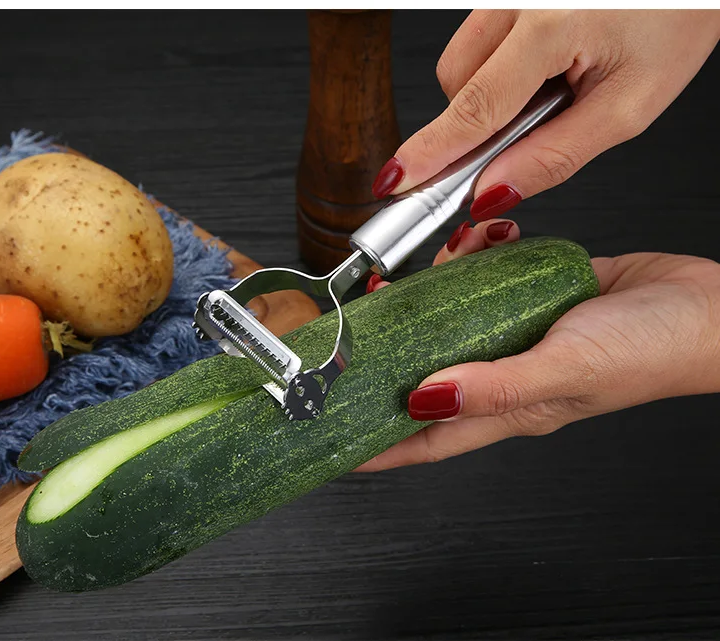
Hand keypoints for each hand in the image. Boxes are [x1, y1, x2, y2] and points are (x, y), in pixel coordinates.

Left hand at [357, 220, 719, 471]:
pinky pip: (482, 284)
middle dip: (384, 353)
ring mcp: (514, 338)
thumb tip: (424, 399)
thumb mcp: (565, 371)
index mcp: (505, 408)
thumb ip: (495, 387)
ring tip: (425, 265)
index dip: (372, 444)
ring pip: (447, 322)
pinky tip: (481, 240)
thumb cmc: (651, 350)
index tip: (327, 440)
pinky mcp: (529, 302)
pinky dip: (471, 260)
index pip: (421, 439)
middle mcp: (502, 377)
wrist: (706, 307)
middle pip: (421, 375)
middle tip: (358, 322)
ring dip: (428, 293)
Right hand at [370, 10, 719, 220]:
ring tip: (548, 89)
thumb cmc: (675, 18)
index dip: (432, 153)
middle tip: (526, 136)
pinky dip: (499, 68)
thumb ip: (555, 155)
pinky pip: (479, 40)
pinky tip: (543, 65)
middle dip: (476, 124)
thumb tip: (492, 192)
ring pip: (462, 62)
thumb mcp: (629, 105)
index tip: (395, 182)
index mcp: (553, 24)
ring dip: (488, 94)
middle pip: (456, 85)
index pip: (474, 108)